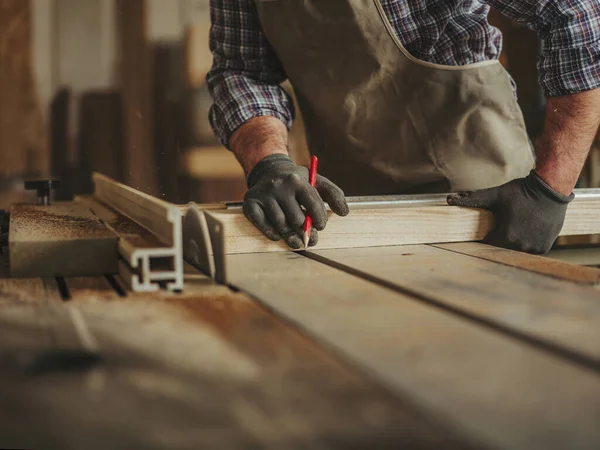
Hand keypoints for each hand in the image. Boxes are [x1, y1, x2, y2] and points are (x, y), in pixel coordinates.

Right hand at [243, 154, 348, 248]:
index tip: (320, 226)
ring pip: (281, 225)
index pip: (312, 205)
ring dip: (290, 236)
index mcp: (297, 180)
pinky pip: (263, 225)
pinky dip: (272, 234)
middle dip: (305, 232)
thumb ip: (334, 195)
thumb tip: (344, 213)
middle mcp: (279, 185)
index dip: (319, 220)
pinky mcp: (250, 202)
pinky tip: (279, 235)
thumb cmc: (297, 182)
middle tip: (309, 238)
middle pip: (296, 219)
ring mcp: (264, 194)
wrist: (269, 171)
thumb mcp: (316, 182)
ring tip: (296, 240)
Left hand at [447, 171, 573, 253]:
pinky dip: (528, 242)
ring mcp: (534, 248)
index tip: (491, 226)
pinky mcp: (544, 247)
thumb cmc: (521, 192)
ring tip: (519, 225)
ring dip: (515, 241)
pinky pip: (531, 249)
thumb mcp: (495, 195)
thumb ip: (472, 199)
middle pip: (503, 247)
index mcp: (506, 236)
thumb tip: (449, 199)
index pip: (488, 243)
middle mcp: (520, 245)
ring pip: (517, 249)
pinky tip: (529, 229)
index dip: (488, 235)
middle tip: (507, 223)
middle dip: (502, 238)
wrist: (550, 189)